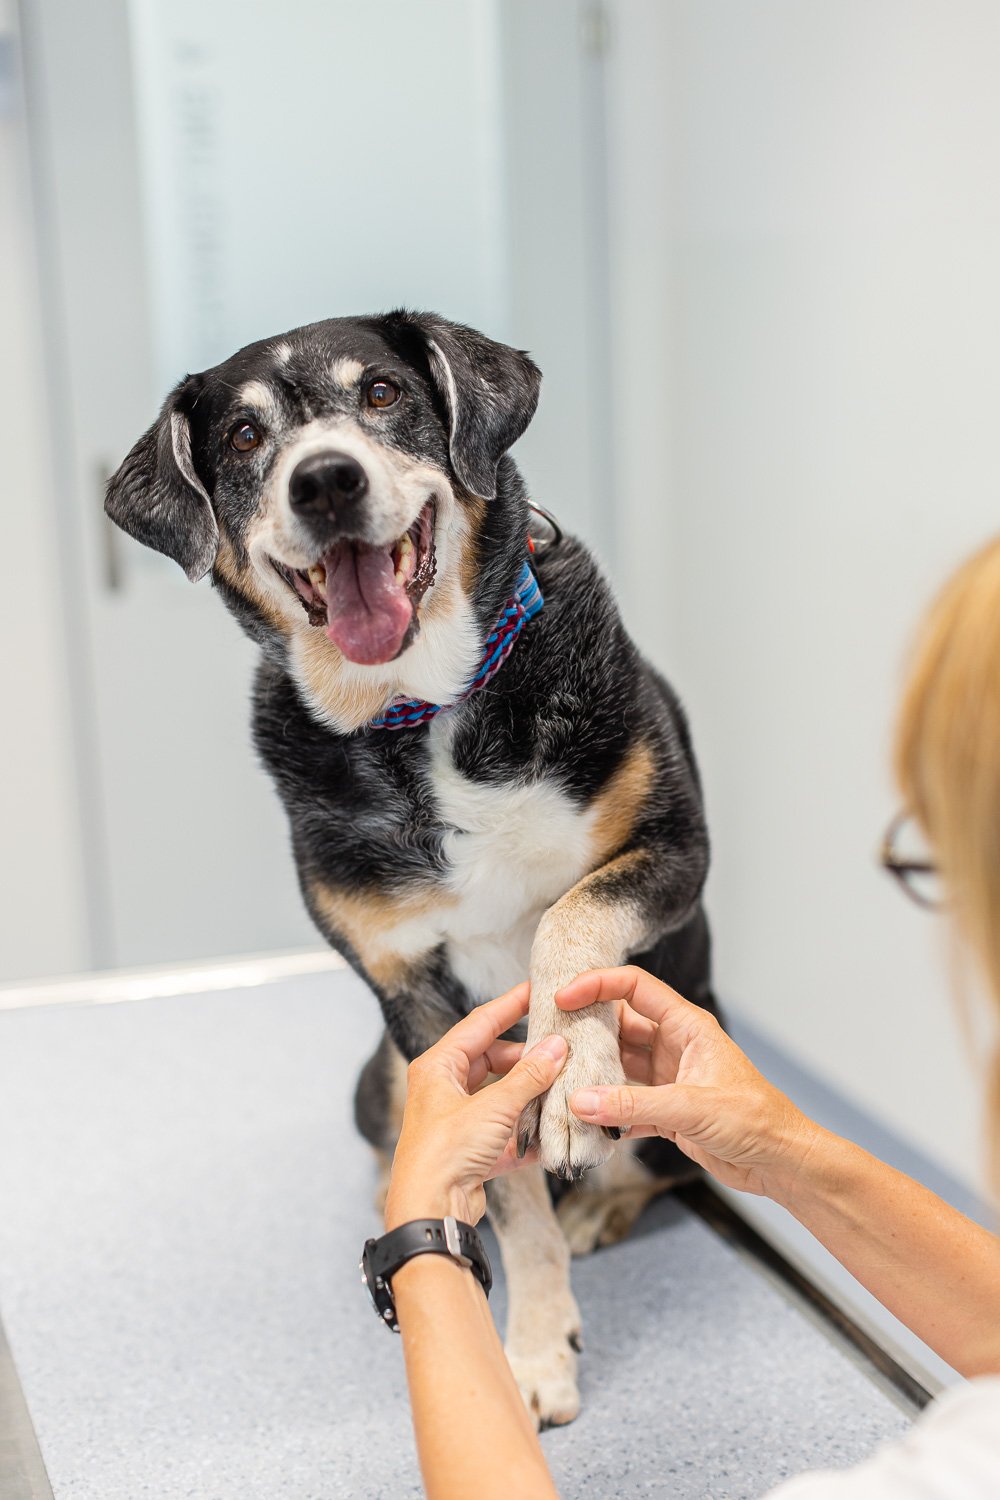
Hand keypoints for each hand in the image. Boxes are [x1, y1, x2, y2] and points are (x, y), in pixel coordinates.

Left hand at [384, 983, 567, 1230]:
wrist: (429, 1211)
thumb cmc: (446, 1152)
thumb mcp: (493, 1108)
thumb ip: (528, 1077)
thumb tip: (555, 1047)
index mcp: (438, 1067)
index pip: (480, 1024)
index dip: (510, 1005)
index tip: (536, 990)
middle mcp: (443, 1089)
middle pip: (491, 1060)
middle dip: (526, 1058)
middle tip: (559, 1050)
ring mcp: (456, 1120)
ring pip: (500, 1095)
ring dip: (528, 1094)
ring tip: (561, 1087)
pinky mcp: (470, 1149)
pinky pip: (504, 1130)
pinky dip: (525, 1130)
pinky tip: (551, 1130)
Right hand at [555, 967, 820, 1197]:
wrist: (780, 1162)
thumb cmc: (756, 1120)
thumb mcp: (691, 1107)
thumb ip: (633, 1104)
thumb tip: (581, 1100)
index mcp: (687, 1027)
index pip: (635, 988)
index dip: (598, 984)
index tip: (565, 995)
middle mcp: (675, 1047)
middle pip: (620, 1026)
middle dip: (587, 1031)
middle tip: (552, 1039)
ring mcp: (669, 1079)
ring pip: (619, 1066)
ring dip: (593, 1075)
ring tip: (560, 1081)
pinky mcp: (666, 1111)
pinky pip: (626, 1104)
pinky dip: (607, 1113)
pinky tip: (587, 1122)